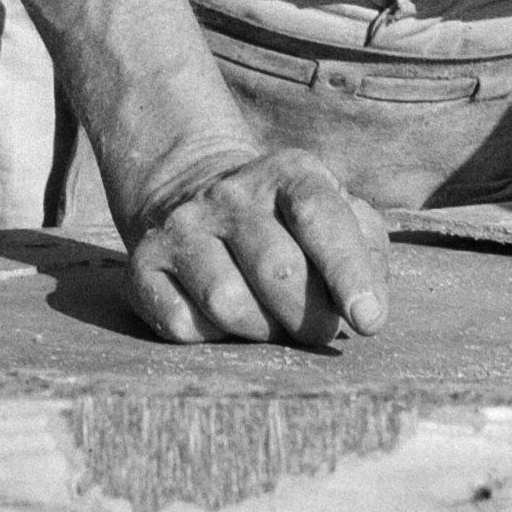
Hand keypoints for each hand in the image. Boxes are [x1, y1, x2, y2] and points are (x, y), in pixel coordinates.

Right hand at [123, 147, 390, 347]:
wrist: (193, 191)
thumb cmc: (289, 223)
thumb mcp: (337, 214)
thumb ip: (368, 253)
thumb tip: (368, 310)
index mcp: (290, 174)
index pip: (321, 216)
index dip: (348, 271)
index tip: (368, 321)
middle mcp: (230, 194)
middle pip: (278, 269)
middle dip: (308, 316)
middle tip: (315, 327)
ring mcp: (182, 226)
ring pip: (227, 302)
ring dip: (260, 330)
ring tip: (269, 320)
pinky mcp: (143, 264)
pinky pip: (183, 324)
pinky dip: (211, 337)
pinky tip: (221, 319)